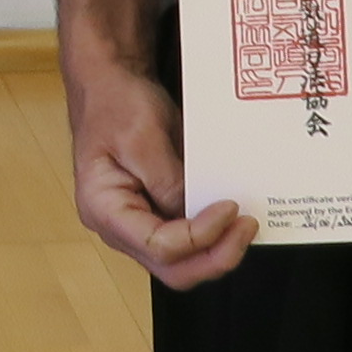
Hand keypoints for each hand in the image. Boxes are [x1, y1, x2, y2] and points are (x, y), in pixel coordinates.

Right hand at [67, 61, 252, 289]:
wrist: (109, 83)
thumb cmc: (116, 103)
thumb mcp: (143, 137)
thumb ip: (169, 181)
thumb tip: (199, 214)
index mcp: (104, 210)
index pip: (158, 245)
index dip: (199, 235)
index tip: (229, 208)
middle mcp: (119, 227)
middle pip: (171, 268)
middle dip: (214, 257)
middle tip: (247, 228)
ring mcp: (138, 223)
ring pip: (182, 261)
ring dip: (217, 249)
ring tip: (245, 223)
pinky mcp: (156, 212)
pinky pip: (187, 239)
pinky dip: (213, 234)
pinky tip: (233, 216)